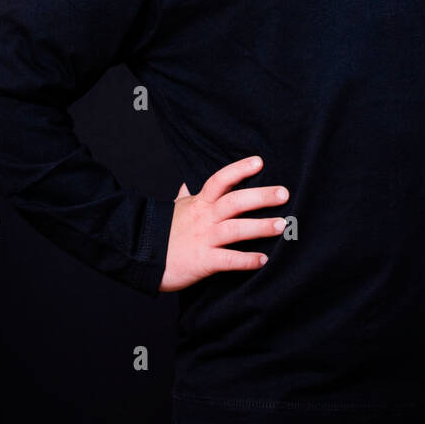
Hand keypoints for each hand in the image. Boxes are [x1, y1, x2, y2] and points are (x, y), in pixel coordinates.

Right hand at [158, 155, 288, 291]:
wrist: (140, 259)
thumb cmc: (161, 233)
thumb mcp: (174, 209)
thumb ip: (185, 195)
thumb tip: (187, 182)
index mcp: (199, 203)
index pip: (220, 180)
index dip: (239, 170)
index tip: (260, 162)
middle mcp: (204, 218)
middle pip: (234, 201)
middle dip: (260, 196)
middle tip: (284, 193)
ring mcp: (203, 239)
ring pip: (235, 229)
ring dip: (260, 227)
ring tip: (281, 225)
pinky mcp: (203, 262)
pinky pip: (228, 260)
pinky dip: (246, 260)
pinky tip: (263, 260)